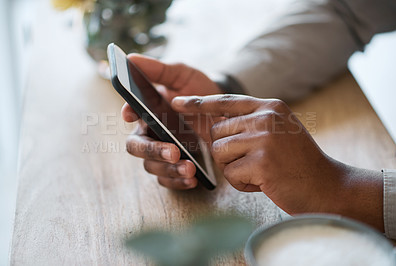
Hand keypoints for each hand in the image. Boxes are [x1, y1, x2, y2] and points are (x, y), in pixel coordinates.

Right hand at [121, 55, 221, 189]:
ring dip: (168, 170)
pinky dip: (177, 182)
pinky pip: (167, 180)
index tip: (133, 114)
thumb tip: (131, 58)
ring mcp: (162, 150)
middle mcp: (151, 132)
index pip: (130, 114)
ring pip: (151, 166)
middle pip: (136, 146)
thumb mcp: (183, 75)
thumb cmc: (198, 89)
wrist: (224, 108)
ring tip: (189, 168)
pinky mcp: (175, 165)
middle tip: (173, 151)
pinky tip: (192, 179)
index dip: (128, 114)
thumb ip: (160, 69)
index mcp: (148, 110)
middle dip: (152, 151)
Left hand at [172, 94, 383, 230]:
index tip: (176, 102)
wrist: (327, 187)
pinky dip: (242, 183)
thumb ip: (250, 123)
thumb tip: (214, 123)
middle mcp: (266, 117)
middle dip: (228, 152)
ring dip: (234, 168)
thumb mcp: (278, 132)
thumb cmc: (298, 163)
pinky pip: (230, 173)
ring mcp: (265, 138)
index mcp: (270, 106)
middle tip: (254, 162)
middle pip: (217, 132)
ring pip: (219, 152)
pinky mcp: (261, 161)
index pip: (226, 100)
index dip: (199, 103)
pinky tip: (264, 182)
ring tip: (260, 171)